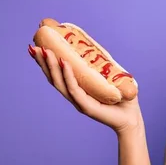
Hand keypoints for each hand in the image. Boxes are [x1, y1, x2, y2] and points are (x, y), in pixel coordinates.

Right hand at [28, 44, 143, 134]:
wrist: (132, 118)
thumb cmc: (122, 97)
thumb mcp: (110, 77)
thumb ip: (102, 66)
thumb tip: (96, 47)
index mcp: (77, 89)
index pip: (58, 75)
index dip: (46, 62)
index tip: (38, 47)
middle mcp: (75, 96)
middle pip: (53, 78)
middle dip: (43, 62)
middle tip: (33, 47)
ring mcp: (79, 102)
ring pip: (60, 83)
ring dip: (51, 66)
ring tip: (45, 51)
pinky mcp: (87, 107)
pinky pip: (74, 89)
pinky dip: (68, 76)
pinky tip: (63, 63)